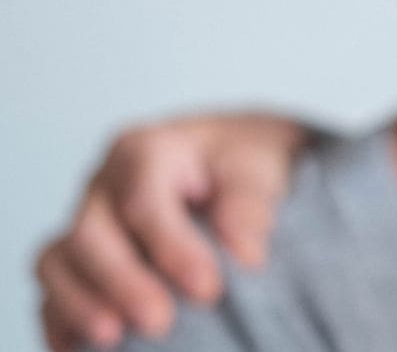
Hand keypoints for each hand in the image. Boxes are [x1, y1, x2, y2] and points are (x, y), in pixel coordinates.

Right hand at [35, 112, 310, 351]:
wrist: (229, 165)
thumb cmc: (240, 164)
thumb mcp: (256, 167)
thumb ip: (248, 203)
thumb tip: (245, 252)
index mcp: (143, 151)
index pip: (143, 202)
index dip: (171, 248)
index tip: (207, 289)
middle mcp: (103, 187)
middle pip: (91, 235)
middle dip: (122, 282)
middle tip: (159, 322)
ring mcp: (84, 224)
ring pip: (57, 262)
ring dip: (81, 304)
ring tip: (113, 340)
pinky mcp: (77, 262)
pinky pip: (53, 291)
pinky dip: (62, 320)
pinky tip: (79, 348)